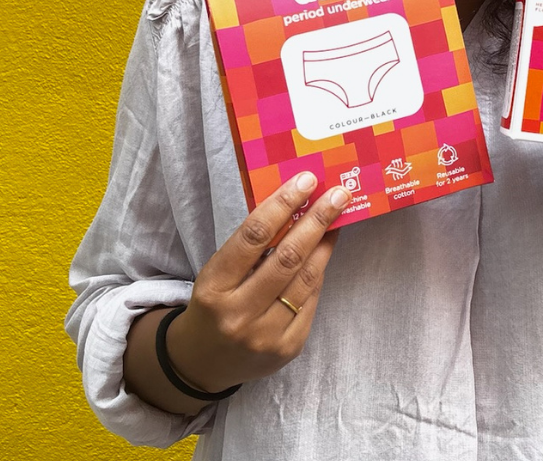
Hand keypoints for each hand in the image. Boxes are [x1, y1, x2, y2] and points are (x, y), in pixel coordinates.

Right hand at [165, 172, 348, 392]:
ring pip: (306, 279)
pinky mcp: (287, 349)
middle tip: (339, 193)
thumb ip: (250, 246)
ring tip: (338, 217)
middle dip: (317, 220)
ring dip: (325, 243)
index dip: (283, 204)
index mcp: (214, 287)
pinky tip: (324, 252)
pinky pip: (311, 301)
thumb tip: (296, 204)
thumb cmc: (213, 304)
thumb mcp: (217, 273)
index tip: (307, 180)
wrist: (203, 363)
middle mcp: (238, 314)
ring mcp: (265, 336)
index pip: (253, 237)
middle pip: (287, 257)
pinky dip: (319, 272)